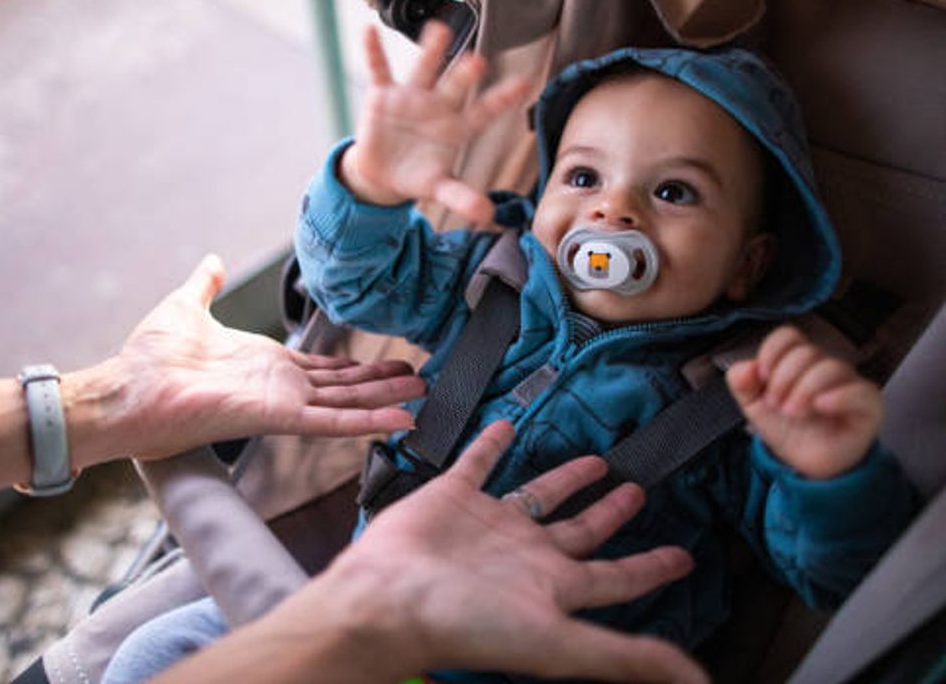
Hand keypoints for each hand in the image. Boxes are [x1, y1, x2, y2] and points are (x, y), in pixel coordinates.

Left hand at [71, 254, 422, 463]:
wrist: (128, 390)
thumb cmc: (148, 358)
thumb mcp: (186, 307)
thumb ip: (205, 285)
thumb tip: (211, 260)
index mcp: (263, 365)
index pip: (321, 368)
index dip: (355, 368)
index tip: (386, 362)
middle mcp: (278, 387)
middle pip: (344, 386)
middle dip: (383, 383)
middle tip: (421, 378)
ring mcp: (281, 403)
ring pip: (346, 402)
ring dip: (385, 399)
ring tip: (422, 394)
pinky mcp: (277, 417)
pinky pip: (330, 420)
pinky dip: (366, 421)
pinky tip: (399, 419)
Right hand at [316, 421, 706, 682]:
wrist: (390, 598)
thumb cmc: (466, 624)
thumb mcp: (558, 641)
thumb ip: (624, 655)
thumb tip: (693, 680)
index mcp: (552, 588)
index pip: (615, 577)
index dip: (651, 568)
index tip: (684, 558)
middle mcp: (525, 555)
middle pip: (581, 531)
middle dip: (611, 513)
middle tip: (638, 492)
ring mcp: (489, 523)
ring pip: (538, 493)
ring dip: (566, 477)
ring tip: (594, 461)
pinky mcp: (452, 496)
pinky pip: (478, 463)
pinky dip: (491, 444)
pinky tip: (505, 425)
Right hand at [340, 22, 530, 223]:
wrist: (382, 173)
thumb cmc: (418, 175)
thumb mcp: (439, 188)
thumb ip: (462, 198)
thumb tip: (486, 216)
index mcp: (456, 126)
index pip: (484, 111)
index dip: (503, 99)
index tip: (524, 84)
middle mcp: (437, 105)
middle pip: (454, 86)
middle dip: (464, 74)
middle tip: (477, 62)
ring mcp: (410, 97)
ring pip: (422, 70)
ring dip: (430, 51)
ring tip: (438, 29)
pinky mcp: (383, 95)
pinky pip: (378, 69)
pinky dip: (373, 51)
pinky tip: (369, 31)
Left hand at [727, 325, 882, 478]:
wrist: (806, 463)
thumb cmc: (786, 428)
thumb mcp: (754, 406)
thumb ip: (742, 383)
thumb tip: (747, 366)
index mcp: (799, 361)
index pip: (789, 336)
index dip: (772, 352)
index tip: (762, 377)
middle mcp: (826, 367)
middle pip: (806, 352)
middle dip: (784, 379)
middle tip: (777, 404)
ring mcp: (849, 384)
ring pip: (830, 368)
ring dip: (804, 390)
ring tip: (792, 412)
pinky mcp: (868, 405)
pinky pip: (858, 391)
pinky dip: (837, 396)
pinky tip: (820, 407)